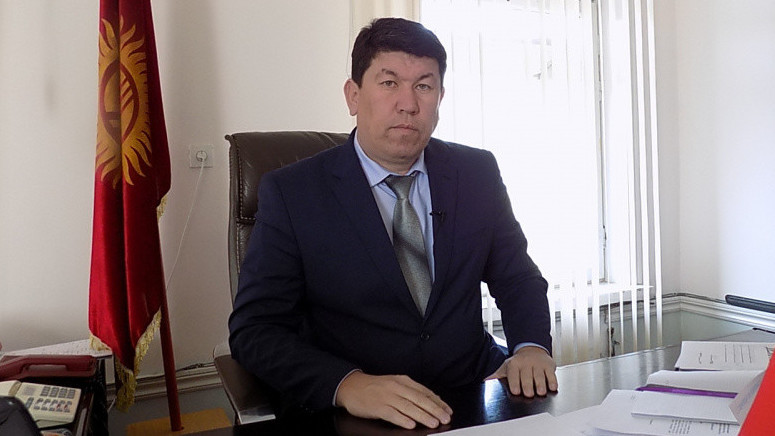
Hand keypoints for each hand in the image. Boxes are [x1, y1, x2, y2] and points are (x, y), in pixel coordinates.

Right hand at [335, 371, 452, 429]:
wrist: (351, 386)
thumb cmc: (375, 387)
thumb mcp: (394, 383)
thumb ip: (410, 391)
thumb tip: (431, 401)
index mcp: (402, 381)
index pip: (424, 392)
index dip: (438, 402)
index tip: (448, 410)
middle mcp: (396, 387)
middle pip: (419, 399)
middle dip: (434, 410)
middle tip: (445, 418)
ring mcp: (387, 397)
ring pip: (408, 407)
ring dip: (422, 416)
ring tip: (433, 423)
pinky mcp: (377, 407)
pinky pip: (392, 414)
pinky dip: (402, 419)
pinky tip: (410, 425)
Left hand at [486, 346, 557, 396]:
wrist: (532, 349)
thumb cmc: (518, 362)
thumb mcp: (506, 366)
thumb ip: (496, 375)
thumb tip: (485, 381)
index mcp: (514, 364)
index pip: (514, 374)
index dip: (514, 383)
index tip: (516, 391)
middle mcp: (526, 363)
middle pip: (527, 376)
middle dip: (528, 385)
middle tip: (529, 394)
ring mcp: (538, 364)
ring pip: (540, 376)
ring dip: (540, 384)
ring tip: (540, 392)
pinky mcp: (549, 365)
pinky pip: (551, 374)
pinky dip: (552, 381)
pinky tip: (552, 387)